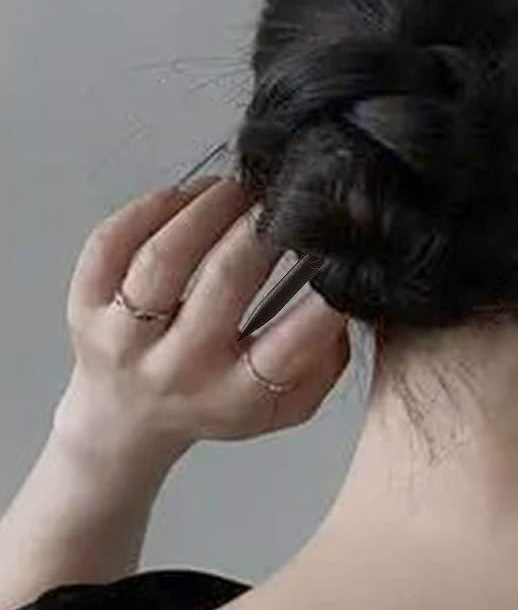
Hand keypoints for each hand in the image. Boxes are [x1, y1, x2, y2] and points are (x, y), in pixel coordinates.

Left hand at [54, 175, 348, 464]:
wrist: (126, 422)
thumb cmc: (218, 404)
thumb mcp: (288, 407)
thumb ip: (325, 364)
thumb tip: (341, 297)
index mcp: (235, 396)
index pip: (288, 344)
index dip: (323, 296)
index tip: (341, 254)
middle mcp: (177, 368)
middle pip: (225, 282)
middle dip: (264, 230)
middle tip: (289, 203)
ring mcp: (124, 337)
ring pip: (164, 256)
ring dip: (210, 208)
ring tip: (240, 187)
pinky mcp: (82, 307)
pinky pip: (109, 245)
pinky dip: (150, 208)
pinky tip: (186, 194)